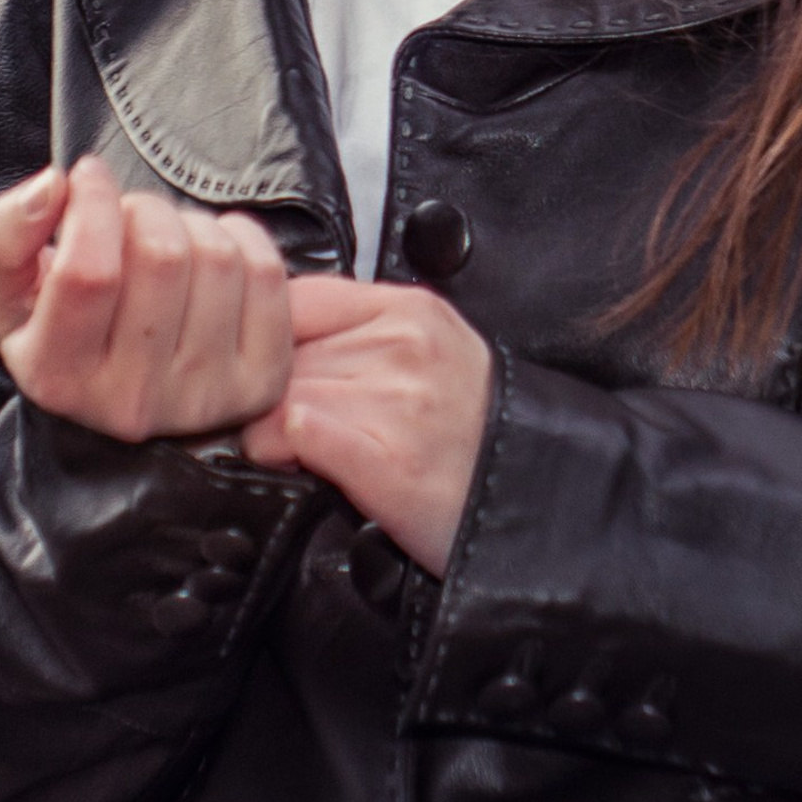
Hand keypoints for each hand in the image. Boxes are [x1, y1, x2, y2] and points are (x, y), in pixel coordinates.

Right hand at [0, 155, 292, 442]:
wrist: (120, 384)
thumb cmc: (57, 322)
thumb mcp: (3, 287)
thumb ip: (2, 233)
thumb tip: (54, 185)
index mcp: (59, 377)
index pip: (90, 270)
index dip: (92, 203)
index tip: (86, 178)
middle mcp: (132, 400)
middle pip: (161, 255)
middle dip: (143, 209)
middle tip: (128, 220)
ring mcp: (203, 397)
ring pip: (216, 258)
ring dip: (190, 223)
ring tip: (166, 243)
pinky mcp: (260, 383)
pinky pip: (265, 272)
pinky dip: (240, 238)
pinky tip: (209, 257)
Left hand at [241, 277, 493, 573]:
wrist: (532, 501)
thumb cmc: (468, 430)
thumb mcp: (424, 346)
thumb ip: (354, 328)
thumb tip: (269, 334)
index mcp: (408, 309)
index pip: (293, 300)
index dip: (269, 345)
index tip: (273, 377)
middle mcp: (404, 347)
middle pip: (280, 358)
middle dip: (271, 398)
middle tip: (292, 431)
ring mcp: (400, 403)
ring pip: (278, 399)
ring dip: (273, 434)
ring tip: (309, 455)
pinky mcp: (391, 464)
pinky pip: (301, 433)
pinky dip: (287, 451)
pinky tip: (311, 467)